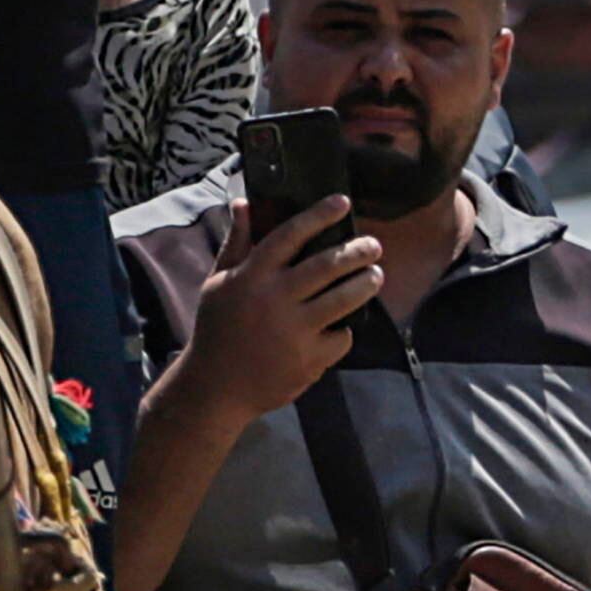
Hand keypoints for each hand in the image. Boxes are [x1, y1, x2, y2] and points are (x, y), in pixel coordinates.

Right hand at [187, 191, 379, 419]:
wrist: (216, 388)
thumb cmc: (216, 329)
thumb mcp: (217, 283)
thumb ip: (236, 243)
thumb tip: (244, 202)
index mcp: (251, 276)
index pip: (291, 234)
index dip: (319, 215)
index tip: (343, 202)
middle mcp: (274, 299)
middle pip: (328, 264)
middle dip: (358, 250)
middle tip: (374, 245)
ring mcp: (294, 331)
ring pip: (344, 299)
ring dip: (366, 284)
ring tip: (375, 276)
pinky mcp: (309, 360)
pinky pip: (341, 337)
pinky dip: (345, 331)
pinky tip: (343, 326)